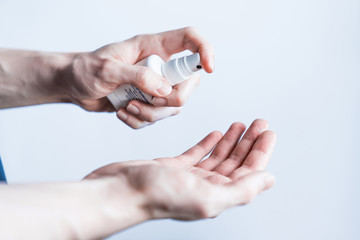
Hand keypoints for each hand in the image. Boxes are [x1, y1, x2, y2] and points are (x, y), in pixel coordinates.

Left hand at [67, 27, 213, 128]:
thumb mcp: (107, 69)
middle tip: (148, 100)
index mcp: (152, 47)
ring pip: (173, 105)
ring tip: (127, 107)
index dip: (204, 50)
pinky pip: (157, 117)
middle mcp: (159, 65)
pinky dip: (141, 120)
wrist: (74, 85)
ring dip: (152, 113)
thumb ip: (137, 77)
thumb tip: (166, 90)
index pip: (189, 39)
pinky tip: (123, 113)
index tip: (209, 67)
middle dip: (172, 98)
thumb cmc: (85, 69)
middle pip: (188, 82)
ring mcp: (155, 85)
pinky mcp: (148, 102)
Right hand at [85, 119, 275, 220]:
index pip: (248, 172)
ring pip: (218, 156)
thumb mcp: (207, 195)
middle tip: (259, 122)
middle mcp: (206, 187)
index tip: (268, 131)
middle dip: (249, 142)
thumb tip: (270, 180)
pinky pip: (198, 154)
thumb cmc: (157, 195)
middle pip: (235, 162)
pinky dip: (210, 143)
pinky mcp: (174, 167)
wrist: (119, 190)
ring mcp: (189, 177)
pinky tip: (218, 133)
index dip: (260, 151)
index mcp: (217, 195)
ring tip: (241, 123)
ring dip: (232, 140)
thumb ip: (242, 190)